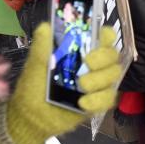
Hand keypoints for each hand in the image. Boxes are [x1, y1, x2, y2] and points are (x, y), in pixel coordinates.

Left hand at [5, 23, 120, 143]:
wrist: (30, 116)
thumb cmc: (34, 86)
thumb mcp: (36, 64)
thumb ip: (42, 46)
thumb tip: (44, 27)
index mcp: (82, 50)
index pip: (104, 36)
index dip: (106, 36)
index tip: (98, 41)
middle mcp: (94, 64)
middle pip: (112, 55)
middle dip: (103, 59)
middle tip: (88, 64)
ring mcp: (98, 83)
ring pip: (113, 75)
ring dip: (99, 79)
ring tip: (81, 86)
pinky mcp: (98, 102)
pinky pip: (109, 98)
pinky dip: (98, 100)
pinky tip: (82, 103)